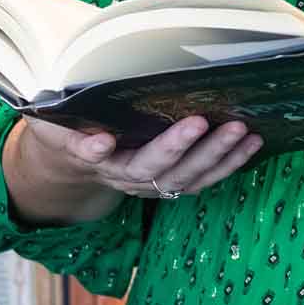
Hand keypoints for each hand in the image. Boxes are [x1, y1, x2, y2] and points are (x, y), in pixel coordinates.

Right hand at [16, 112, 263, 201]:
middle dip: (181, 147)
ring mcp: (152, 183)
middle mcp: (126, 178)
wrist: (76, 164)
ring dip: (218, 157)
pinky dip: (229, 163)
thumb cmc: (66, 132)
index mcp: (94, 160)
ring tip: (244, 133)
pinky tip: (251, 143)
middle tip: (204, 121)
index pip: (94, 158)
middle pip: (155, 169)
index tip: (102, 142)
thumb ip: (65, 130)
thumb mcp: (52, 127)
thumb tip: (97, 139)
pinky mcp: (172, 181)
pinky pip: (203, 178)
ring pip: (187, 178)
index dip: (96, 152)